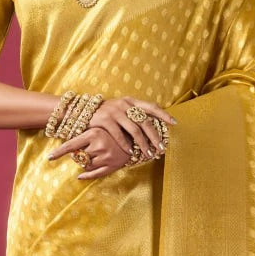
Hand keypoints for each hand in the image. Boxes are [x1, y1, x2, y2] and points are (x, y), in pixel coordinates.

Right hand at [48, 96, 175, 180]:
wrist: (81, 112)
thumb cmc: (105, 114)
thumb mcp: (120, 109)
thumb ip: (133, 114)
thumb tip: (153, 127)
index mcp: (130, 101)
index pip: (151, 106)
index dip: (163, 114)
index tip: (174, 123)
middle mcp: (124, 105)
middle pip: (145, 121)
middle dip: (155, 136)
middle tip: (161, 148)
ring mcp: (114, 112)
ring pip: (134, 130)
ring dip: (143, 144)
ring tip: (149, 154)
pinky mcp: (104, 120)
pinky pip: (118, 135)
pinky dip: (126, 145)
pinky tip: (130, 153)